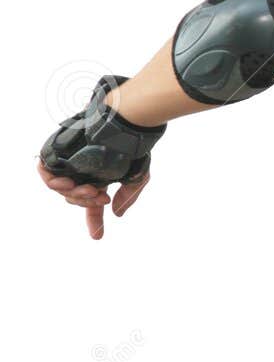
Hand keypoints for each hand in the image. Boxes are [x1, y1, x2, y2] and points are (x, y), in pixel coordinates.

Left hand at [35, 159, 149, 239]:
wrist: (123, 125)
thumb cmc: (133, 148)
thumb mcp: (137, 177)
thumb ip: (128, 196)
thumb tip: (116, 214)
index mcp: (100, 177)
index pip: (91, 202)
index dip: (94, 220)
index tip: (97, 237)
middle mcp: (83, 172)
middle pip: (75, 199)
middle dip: (88, 202)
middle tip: (101, 196)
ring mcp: (71, 163)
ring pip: (63, 190)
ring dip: (76, 195)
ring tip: (91, 189)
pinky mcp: (59, 155)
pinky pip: (48, 176)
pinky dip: (55, 183)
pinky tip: (69, 183)